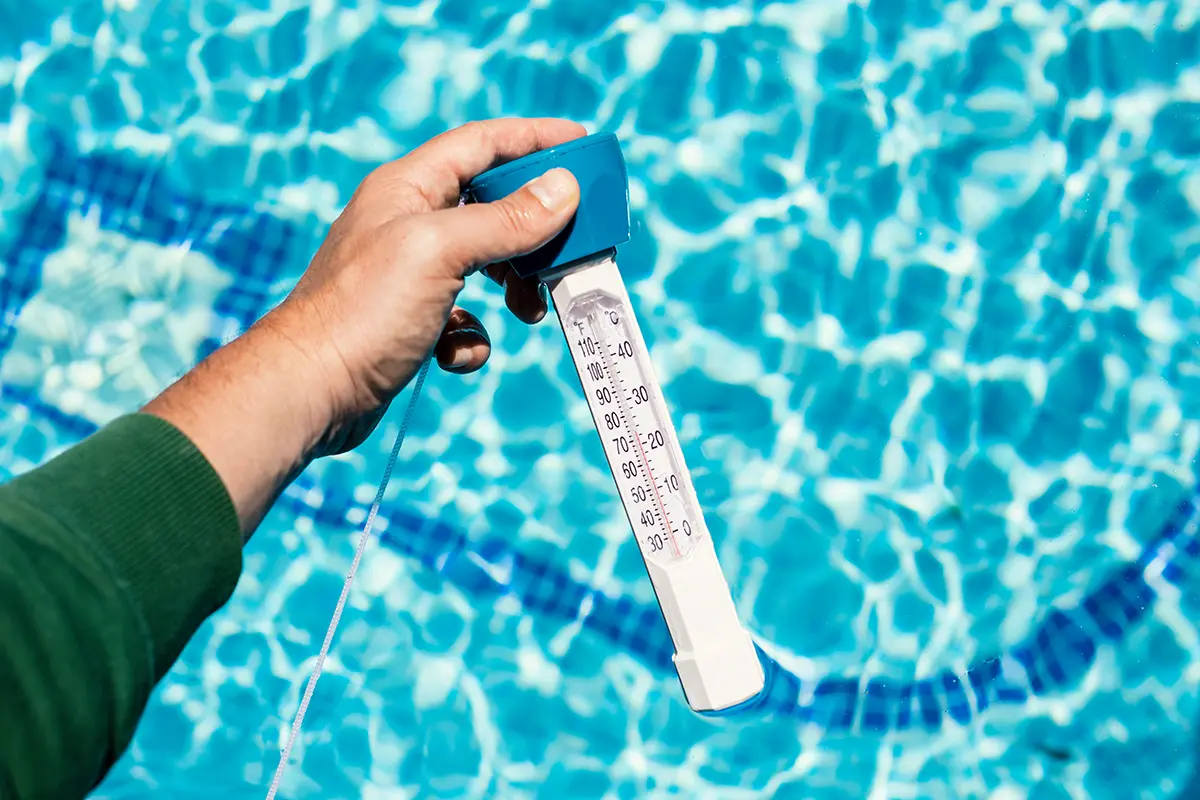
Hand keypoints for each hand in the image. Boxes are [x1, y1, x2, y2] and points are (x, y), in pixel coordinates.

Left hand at [267, 118, 585, 454]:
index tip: (580, 144)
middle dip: (534, 229)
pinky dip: (471, 335)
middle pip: (491, 205)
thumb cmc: (362, 312)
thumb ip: (505, 219)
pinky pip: (461, 317)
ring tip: (528, 312)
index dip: (533, 138)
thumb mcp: (441, 252)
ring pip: (484, 264)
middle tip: (572, 247)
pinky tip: (454, 351)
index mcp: (407, 188)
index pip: (481, 143)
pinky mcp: (408, 322)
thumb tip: (563, 189)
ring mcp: (407, 274)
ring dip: (515, 287)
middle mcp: (407, 223)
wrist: (310, 391)